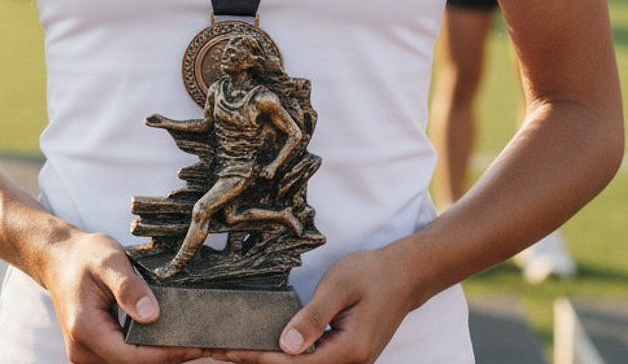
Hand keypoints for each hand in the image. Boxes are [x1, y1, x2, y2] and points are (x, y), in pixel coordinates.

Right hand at [36, 228, 202, 363]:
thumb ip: (128, 286)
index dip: (168, 353)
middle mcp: (83, 352)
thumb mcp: (108, 258)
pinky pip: (126, 358)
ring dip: (160, 356)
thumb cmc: (83, 255)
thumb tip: (152, 314)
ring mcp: (87, 356)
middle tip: (205, 344)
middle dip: (169, 356)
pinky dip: (149, 352)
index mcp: (85, 329)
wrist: (58, 259)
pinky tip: (171, 340)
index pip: (134, 355)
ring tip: (193, 342)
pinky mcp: (95, 353)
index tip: (198, 344)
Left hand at [213, 248, 413, 363]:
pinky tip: (267, 348)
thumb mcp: (339, 286)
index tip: (230, 350)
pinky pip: (313, 363)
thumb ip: (313, 316)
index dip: (260, 359)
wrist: (404, 275)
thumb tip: (285, 345)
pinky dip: (287, 358)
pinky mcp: (346, 356)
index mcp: (349, 352)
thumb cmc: (372, 274)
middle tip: (222, 352)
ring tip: (237, 351)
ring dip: (272, 362)